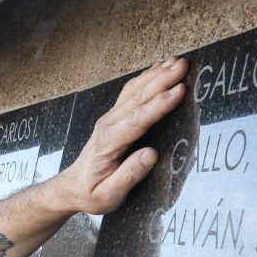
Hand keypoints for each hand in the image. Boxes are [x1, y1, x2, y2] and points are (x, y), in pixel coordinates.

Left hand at [53, 56, 187, 214]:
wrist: (72, 187)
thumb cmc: (92, 193)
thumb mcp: (109, 195)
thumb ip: (130, 175)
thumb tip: (151, 154)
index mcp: (108, 143)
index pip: (137, 120)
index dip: (159, 105)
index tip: (179, 91)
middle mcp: (108, 125)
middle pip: (137, 98)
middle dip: (162, 79)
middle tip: (184, 65)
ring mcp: (110, 119)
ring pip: (134, 91)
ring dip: (156, 74)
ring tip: (178, 61)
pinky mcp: (114, 117)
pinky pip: (131, 93)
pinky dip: (147, 78)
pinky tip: (160, 68)